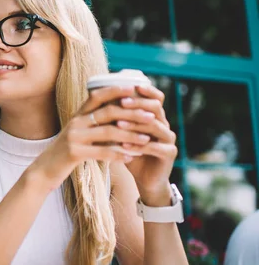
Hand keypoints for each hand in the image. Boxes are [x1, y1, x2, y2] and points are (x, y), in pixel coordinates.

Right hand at [28, 85, 156, 190]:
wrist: (43, 171)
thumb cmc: (65, 153)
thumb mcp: (77, 135)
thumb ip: (93, 125)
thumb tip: (117, 116)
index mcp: (77, 115)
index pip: (98, 96)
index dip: (117, 91)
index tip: (136, 90)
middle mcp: (75, 123)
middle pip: (108, 112)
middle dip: (132, 114)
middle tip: (151, 117)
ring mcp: (73, 137)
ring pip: (108, 132)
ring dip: (130, 136)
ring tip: (147, 139)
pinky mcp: (73, 153)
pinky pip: (102, 152)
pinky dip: (119, 154)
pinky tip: (131, 157)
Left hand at [116, 85, 177, 204]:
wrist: (144, 178)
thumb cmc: (130, 152)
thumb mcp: (121, 133)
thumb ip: (116, 117)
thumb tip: (96, 97)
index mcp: (155, 117)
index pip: (155, 98)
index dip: (146, 91)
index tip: (131, 86)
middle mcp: (165, 125)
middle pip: (155, 108)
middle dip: (138, 104)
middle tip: (122, 102)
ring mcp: (169, 139)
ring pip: (155, 126)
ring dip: (136, 124)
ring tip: (118, 124)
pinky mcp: (169, 153)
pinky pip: (155, 147)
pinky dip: (138, 145)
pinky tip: (124, 146)